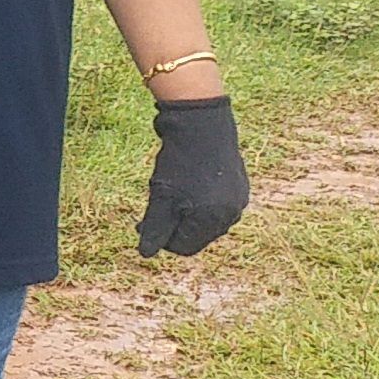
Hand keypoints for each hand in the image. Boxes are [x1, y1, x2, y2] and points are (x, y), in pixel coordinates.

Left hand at [140, 95, 249, 257]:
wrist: (201, 123)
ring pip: (204, 218)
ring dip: (183, 212)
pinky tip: (184, 180)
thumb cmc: (179, 162)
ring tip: (170, 189)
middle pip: (196, 234)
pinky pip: (214, 202)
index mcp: (214, 221)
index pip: (185, 247)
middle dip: (172, 225)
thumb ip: (155, 229)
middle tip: (153, 206)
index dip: (160, 240)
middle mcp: (232, 213)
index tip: (140, 224)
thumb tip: (146, 255)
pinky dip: (197, 199)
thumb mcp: (161, 198)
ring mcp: (238, 198)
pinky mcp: (238, 183)